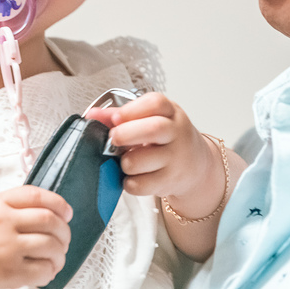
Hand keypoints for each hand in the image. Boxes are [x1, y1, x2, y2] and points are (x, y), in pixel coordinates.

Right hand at [0, 185, 71, 288]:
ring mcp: (8, 248)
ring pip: (50, 245)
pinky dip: (51, 270)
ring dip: (61, 252)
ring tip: (58, 256)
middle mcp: (4, 223)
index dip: (58, 203)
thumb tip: (39, 205)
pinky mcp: (9, 272)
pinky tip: (48, 270)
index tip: (66, 212)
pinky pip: (42, 270)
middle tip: (64, 237)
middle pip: (49, 220)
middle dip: (64, 230)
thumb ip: (8, 202)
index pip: (37, 196)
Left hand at [87, 93, 215, 200]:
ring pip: (143, 160)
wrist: (196, 165)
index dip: (131, 110)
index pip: (155, 103)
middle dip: (126, 134)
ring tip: (126, 160)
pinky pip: (142, 184)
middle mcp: (176, 133)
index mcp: (170, 112)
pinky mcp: (170, 181)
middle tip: (114, 139)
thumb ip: (122, 115)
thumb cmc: (167, 138)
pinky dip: (130, 182)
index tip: (115, 118)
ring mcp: (175, 158)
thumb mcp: (152, 119)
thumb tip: (93, 115)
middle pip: (153, 129)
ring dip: (126, 161)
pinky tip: (133, 177)